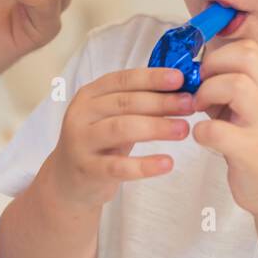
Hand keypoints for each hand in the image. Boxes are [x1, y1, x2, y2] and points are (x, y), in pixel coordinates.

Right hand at [44, 67, 196, 208]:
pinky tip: (167, 163)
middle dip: (161, 102)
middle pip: (125, 102)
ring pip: (122, 129)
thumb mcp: (113, 117)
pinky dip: (145, 165)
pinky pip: (119, 167)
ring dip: (156, 127)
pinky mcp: (87, 170)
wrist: (68, 180)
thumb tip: (181, 90)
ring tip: (184, 130)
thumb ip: (138, 102)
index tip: (180, 79)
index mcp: (90, 95)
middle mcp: (81, 114)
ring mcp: (81, 142)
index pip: (123, 79)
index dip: (152, 78)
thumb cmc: (100, 142)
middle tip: (190, 104)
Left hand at [191, 39, 257, 215]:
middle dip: (213, 66)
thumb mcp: (254, 113)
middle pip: (246, 57)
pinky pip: (217, 131)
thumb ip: (231, 92)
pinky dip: (201, 131)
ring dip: (207, 93)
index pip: (250, 49)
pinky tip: (203, 138)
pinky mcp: (251, 153)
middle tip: (201, 89)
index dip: (220, 54)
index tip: (207, 75)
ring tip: (201, 110)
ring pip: (236, 86)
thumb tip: (196, 74)